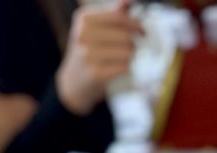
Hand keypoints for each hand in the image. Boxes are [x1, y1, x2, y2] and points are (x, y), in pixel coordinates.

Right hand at [55, 0, 142, 115]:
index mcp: (84, 19)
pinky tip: (116, 69)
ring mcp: (88, 54)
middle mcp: (83, 34)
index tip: (143, 31)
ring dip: (129, 57)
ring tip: (119, 60)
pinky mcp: (96, 73)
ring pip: (127, 52)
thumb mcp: (95, 29)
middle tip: (129, 49)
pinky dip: (125, 69)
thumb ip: (112, 15)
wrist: (73, 82)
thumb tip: (128, 1)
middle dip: (132, 44)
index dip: (135, 24)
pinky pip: (124, 67)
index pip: (118, 17)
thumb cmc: (89, 52)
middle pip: (125, 36)